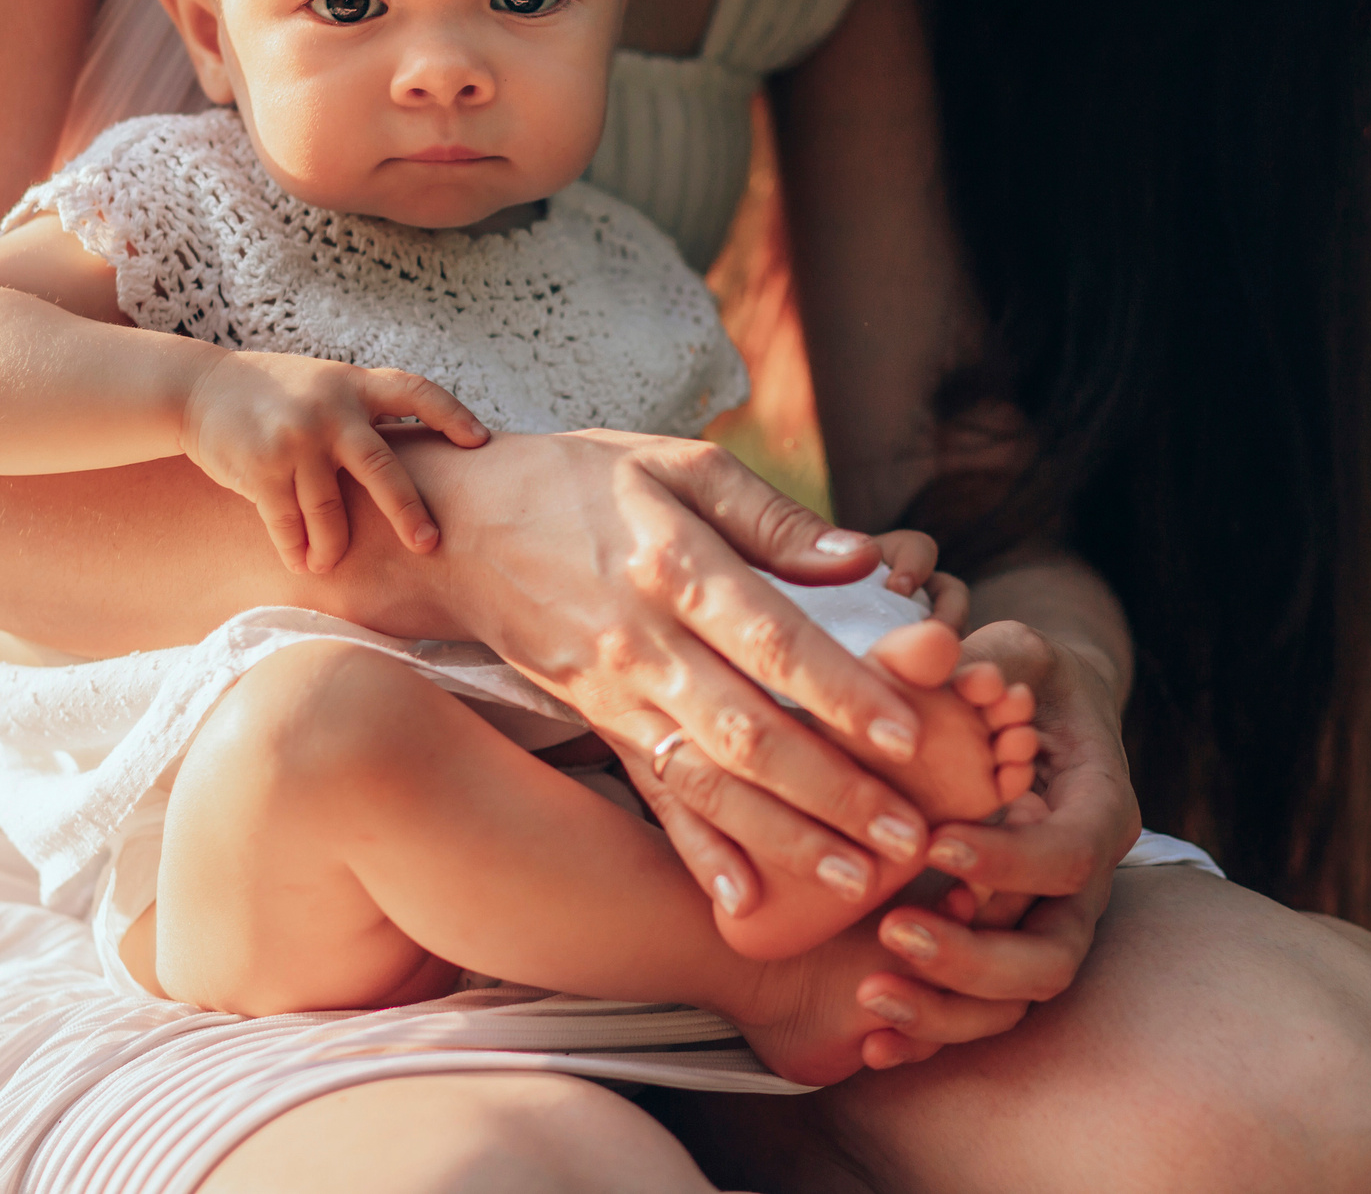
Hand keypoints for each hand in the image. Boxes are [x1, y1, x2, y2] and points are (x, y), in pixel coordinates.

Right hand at [180, 351, 487, 572]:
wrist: (198, 389)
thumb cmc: (276, 394)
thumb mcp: (326, 384)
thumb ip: (364, 410)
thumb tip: (422, 456)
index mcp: (354, 384)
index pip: (416, 391)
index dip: (451, 415)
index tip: (481, 441)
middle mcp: (331, 409)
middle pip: (382, 467)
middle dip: (408, 510)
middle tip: (429, 543)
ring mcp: (296, 439)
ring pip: (330, 510)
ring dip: (333, 546)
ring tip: (330, 563)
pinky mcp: (262, 469)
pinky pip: (288, 522)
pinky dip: (296, 547)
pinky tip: (302, 560)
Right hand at [392, 430, 956, 919]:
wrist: (461, 528)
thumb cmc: (584, 482)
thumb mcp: (678, 467)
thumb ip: (775, 518)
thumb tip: (865, 560)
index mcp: (674, 565)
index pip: (770, 639)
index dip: (839, 690)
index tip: (907, 733)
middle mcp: (642, 643)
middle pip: (746, 731)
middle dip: (833, 792)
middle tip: (908, 839)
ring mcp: (615, 694)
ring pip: (707, 781)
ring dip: (784, 839)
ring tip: (859, 882)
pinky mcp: (600, 724)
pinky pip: (654, 795)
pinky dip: (697, 853)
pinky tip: (744, 904)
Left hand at [846, 616, 1142, 1067]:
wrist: (1029, 718)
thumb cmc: (1018, 677)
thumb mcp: (1011, 650)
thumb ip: (985, 656)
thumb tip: (946, 658)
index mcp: (1096, 809)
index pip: (1071, 855)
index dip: (1009, 861)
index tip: (935, 846)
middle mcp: (1082, 884)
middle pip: (1054, 954)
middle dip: (976, 956)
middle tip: (895, 929)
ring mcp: (1045, 926)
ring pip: (1019, 1002)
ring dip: (948, 1008)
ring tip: (872, 991)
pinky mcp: (1003, 951)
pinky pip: (980, 1016)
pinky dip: (931, 1035)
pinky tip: (870, 1042)